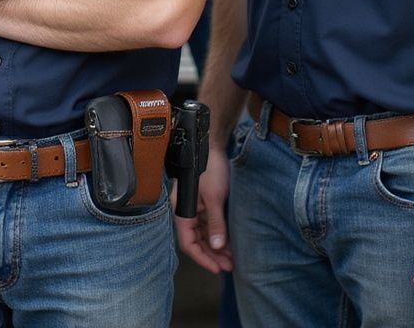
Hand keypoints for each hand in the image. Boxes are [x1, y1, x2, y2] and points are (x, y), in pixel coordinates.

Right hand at [174, 146, 232, 272]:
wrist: (213, 146)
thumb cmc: (210, 167)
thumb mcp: (214, 197)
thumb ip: (215, 222)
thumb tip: (217, 246)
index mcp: (182, 209)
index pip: (187, 242)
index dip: (201, 258)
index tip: (216, 268)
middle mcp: (185, 211)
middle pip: (195, 241)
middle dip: (211, 256)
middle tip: (228, 266)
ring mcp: (194, 208)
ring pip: (202, 235)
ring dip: (216, 247)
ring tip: (232, 259)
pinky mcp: (203, 204)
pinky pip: (208, 226)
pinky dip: (217, 235)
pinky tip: (229, 244)